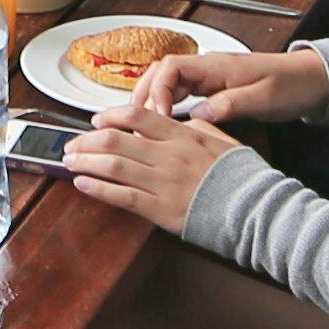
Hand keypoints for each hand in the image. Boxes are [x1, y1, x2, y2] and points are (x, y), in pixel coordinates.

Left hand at [63, 94, 248, 229]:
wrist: (259, 211)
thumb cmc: (244, 177)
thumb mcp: (223, 141)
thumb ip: (197, 128)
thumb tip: (180, 120)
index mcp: (183, 136)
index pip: (136, 116)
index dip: (109, 117)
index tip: (95, 121)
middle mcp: (169, 156)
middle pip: (116, 141)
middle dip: (86, 142)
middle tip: (72, 145)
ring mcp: (165, 183)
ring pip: (114, 166)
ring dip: (86, 162)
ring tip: (69, 162)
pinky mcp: (163, 210)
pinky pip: (123, 197)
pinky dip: (99, 189)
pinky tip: (83, 184)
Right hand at [133, 45, 328, 125]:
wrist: (310, 80)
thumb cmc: (290, 85)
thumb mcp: (262, 98)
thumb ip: (230, 104)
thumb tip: (199, 115)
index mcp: (215, 66)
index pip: (170, 68)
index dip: (158, 90)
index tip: (157, 115)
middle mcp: (207, 69)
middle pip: (160, 74)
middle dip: (143, 94)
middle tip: (134, 121)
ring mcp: (209, 78)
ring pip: (167, 83)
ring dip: (152, 100)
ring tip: (141, 124)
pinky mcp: (213, 88)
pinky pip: (180, 93)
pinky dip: (166, 105)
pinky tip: (164, 124)